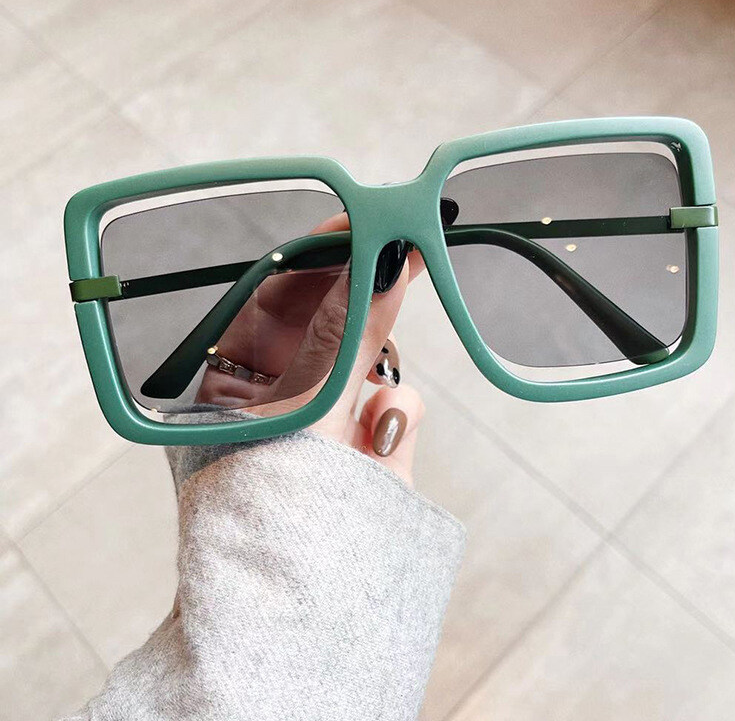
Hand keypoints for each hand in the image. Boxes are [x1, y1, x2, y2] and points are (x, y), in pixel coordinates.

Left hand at [195, 214, 425, 485]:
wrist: (309, 609)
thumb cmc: (275, 509)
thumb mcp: (307, 407)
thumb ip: (349, 333)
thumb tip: (382, 262)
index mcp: (236, 381)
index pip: (273, 298)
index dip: (315, 255)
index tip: (358, 218)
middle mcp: (283, 396)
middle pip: (332, 320)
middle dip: (366, 294)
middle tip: (405, 242)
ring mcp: (331, 420)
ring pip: (375, 357)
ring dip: (379, 368)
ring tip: (368, 406)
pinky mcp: (373, 445)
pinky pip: (401, 402)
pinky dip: (399, 416)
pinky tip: (382, 449)